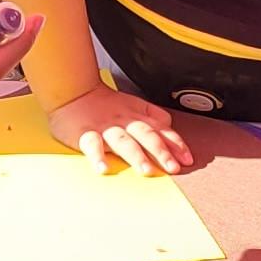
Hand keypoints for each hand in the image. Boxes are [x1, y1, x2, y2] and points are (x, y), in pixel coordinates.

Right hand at [46, 83, 192, 177]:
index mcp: (137, 115)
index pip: (161, 130)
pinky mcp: (85, 133)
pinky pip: (91, 145)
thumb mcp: (133, 104)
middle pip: (147, 136)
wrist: (73, 90)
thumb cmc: (104, 103)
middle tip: (174, 168)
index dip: (176, 144)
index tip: (187, 160)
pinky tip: (102, 169)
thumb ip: (153, 116)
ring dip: (136, 156)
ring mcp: (105, 128)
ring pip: (124, 142)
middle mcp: (125, 122)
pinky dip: (97, 157)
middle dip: (162, 152)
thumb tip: (171, 125)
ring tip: (146, 171)